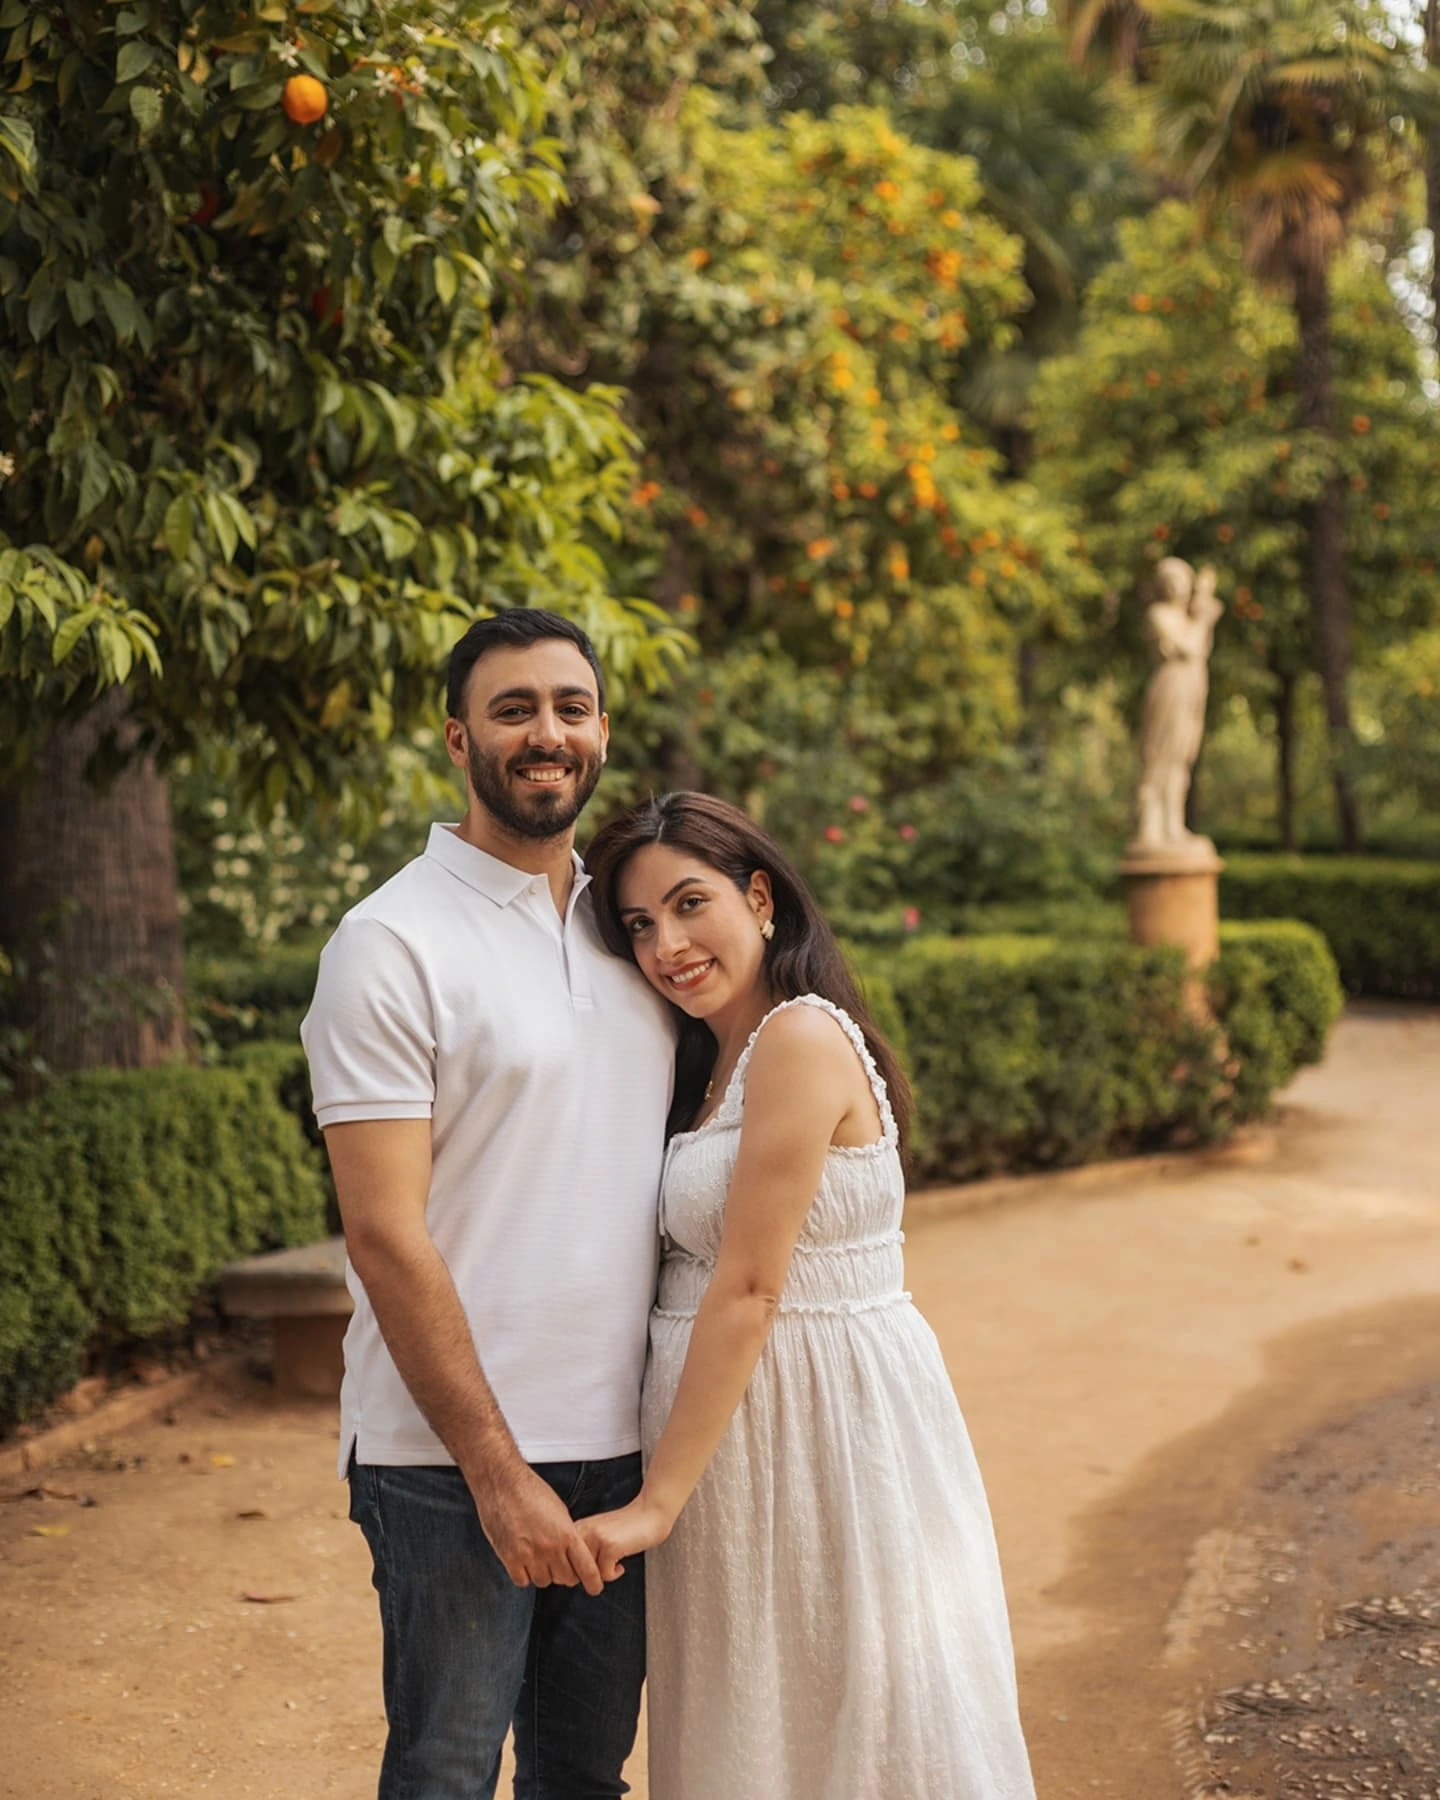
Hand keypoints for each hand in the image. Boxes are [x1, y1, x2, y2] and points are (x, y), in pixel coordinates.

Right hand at [468, 1461, 604, 1595]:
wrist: (503, 1482)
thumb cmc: (531, 1491)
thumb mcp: (560, 1511)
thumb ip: (568, 1535)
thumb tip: (573, 1554)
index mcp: (566, 1534)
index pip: (587, 1570)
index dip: (594, 1583)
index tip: (595, 1587)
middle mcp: (550, 1548)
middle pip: (566, 1579)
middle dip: (565, 1573)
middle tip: (560, 1563)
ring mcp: (529, 1555)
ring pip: (544, 1581)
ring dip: (544, 1573)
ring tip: (539, 1557)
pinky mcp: (510, 1558)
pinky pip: (523, 1581)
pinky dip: (525, 1575)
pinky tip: (524, 1561)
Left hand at [577, 1495, 673, 1582]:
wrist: (650, 1514)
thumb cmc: (626, 1529)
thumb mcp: (598, 1534)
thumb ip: (583, 1550)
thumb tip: (572, 1579)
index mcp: (577, 1528)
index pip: (565, 1563)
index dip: (581, 1571)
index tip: (596, 1564)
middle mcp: (582, 1531)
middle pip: (575, 1572)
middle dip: (590, 1575)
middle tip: (606, 1566)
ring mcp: (595, 1537)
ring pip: (589, 1575)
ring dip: (603, 1574)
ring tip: (614, 1561)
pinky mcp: (609, 1546)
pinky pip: (605, 1575)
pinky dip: (615, 1574)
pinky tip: (622, 1563)